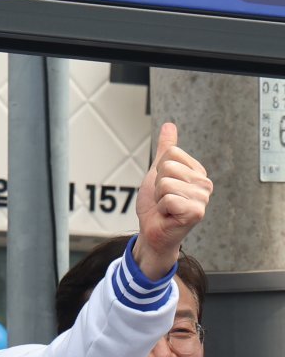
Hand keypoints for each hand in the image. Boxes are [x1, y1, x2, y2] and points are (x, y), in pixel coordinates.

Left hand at [131, 123, 212, 279]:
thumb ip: (165, 150)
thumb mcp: (157, 173)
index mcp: (197, 171)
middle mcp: (204, 183)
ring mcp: (202, 198)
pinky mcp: (196, 212)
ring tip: (166, 208)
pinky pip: (168, 199)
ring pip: (166, 184)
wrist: (152, 231)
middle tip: (163, 199)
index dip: (158, 171)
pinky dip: (162, 209)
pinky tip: (168, 216)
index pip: (170, 153)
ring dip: (159, 198)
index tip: (163, 187)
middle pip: (167, 168)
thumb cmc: (155, 205)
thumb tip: (169, 125)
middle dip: (157, 185)